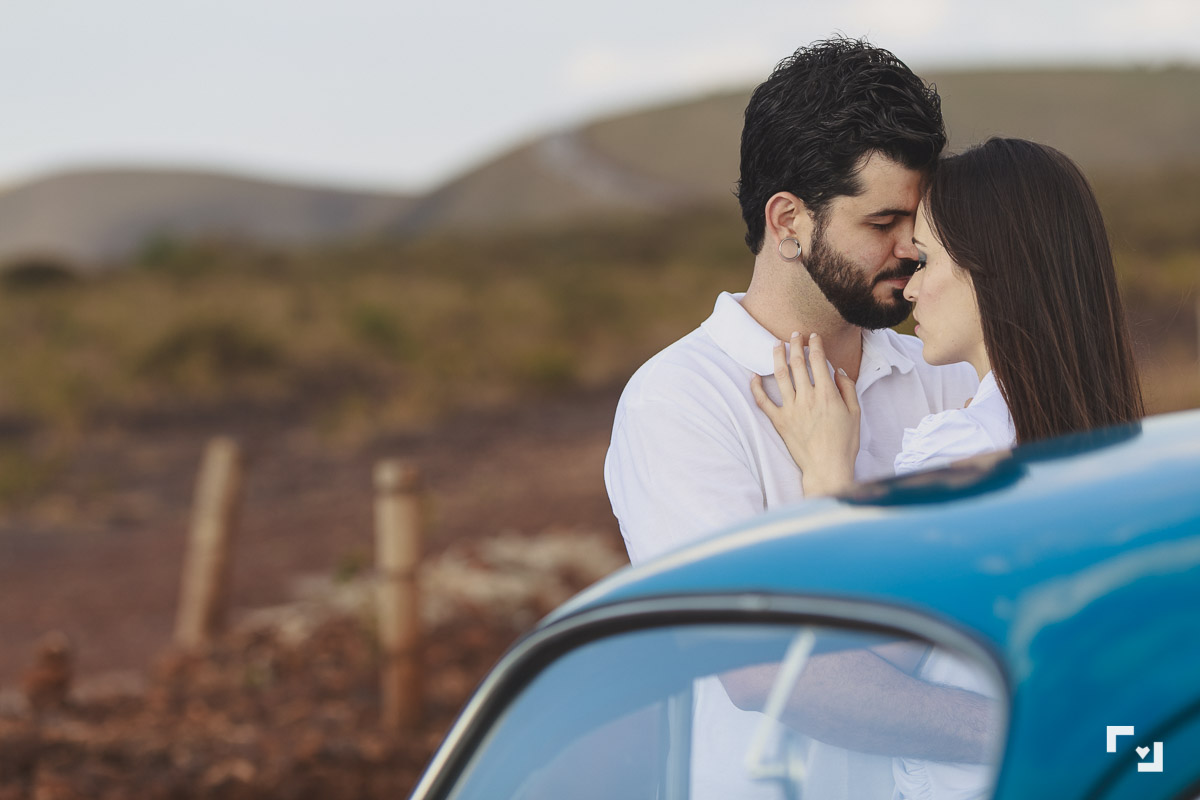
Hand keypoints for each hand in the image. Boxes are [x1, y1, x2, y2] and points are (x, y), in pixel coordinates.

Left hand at [750, 332, 859, 495]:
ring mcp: (790, 408)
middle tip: (794, 335)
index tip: (813, 336)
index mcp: (826, 393)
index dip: (815, 345)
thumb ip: (847, 388)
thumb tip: (838, 370)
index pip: (817, 360)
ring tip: (776, 345)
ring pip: (779, 375)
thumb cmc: (844, 442)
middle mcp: (806, 397)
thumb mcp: (855, 413)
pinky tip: (754, 376)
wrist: (827, 467)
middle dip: (795, 344)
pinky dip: (756, 387)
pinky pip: (763, 401)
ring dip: (777, 357)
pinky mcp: (779, 421)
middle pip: (797, 363)